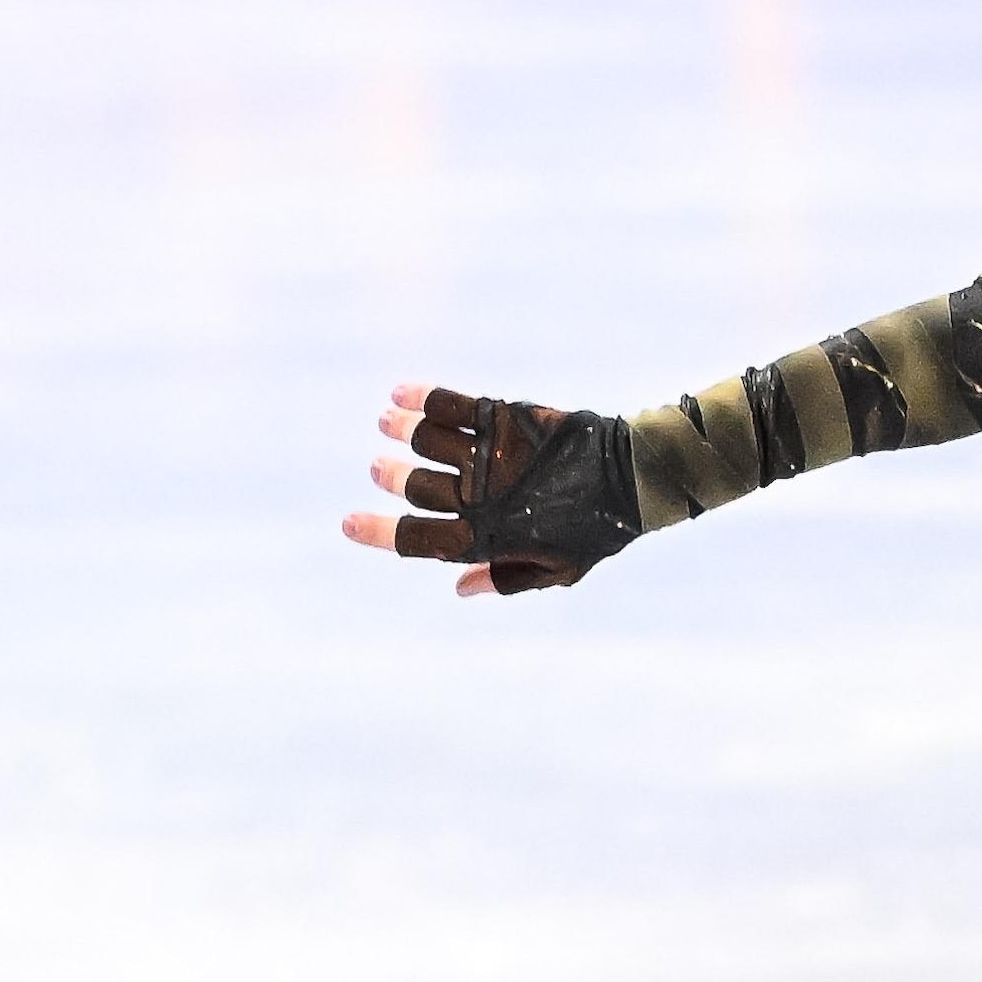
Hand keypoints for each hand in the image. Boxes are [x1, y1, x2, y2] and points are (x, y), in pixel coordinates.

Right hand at [349, 381, 641, 594]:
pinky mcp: (507, 420)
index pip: (419, 541)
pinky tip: (401, 394)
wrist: (633, 481)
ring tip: (386, 423)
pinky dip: (423, 398)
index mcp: (489, 538)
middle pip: (416, 487)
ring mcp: (493, 456)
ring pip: (427, 442)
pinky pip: (455, 405)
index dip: (377, 533)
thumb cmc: (597, 532)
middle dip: (391, 477)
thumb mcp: (557, 570)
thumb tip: (459, 587)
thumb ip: (506, 578)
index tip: (347, 522)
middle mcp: (483, 497)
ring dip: (399, 432)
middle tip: (378, 467)